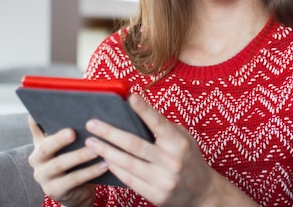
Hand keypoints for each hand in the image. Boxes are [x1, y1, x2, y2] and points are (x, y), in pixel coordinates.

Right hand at [27, 116, 103, 206]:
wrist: (77, 192)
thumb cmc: (75, 162)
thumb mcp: (69, 145)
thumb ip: (69, 128)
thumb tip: (87, 107)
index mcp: (40, 142)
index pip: (35, 125)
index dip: (36, 117)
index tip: (43, 108)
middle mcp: (37, 158)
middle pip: (46, 146)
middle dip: (59, 139)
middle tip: (73, 132)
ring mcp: (43, 176)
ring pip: (60, 164)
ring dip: (79, 156)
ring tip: (96, 150)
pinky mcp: (53, 191)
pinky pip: (73, 180)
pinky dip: (90, 172)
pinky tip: (104, 165)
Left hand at [85, 94, 257, 206]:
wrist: (201, 192)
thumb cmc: (189, 159)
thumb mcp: (183, 139)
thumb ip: (163, 128)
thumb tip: (139, 110)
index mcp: (179, 143)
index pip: (159, 124)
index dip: (145, 110)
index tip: (131, 97)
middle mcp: (171, 161)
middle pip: (134, 145)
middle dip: (110, 134)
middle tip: (92, 124)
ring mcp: (163, 180)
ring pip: (128, 164)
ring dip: (106, 152)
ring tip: (91, 142)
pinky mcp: (156, 195)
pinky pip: (129, 180)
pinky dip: (115, 169)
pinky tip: (104, 160)